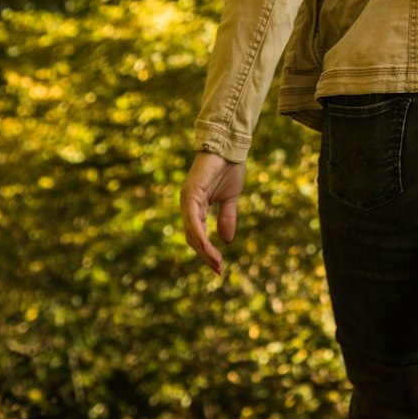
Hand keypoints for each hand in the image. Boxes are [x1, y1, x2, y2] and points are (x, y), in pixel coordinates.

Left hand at [180, 151, 245, 276]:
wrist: (230, 148)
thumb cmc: (229, 169)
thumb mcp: (230, 199)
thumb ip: (226, 218)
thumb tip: (227, 241)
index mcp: (196, 207)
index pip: (198, 235)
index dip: (207, 252)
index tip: (219, 268)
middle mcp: (188, 205)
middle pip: (193, 238)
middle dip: (205, 256)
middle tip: (218, 270)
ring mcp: (187, 199)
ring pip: (192, 232)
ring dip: (204, 250)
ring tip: (216, 263)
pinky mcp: (191, 193)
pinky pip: (193, 219)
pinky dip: (200, 235)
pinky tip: (208, 247)